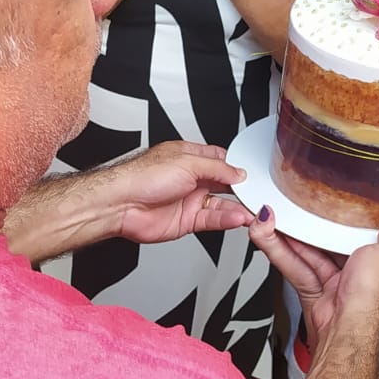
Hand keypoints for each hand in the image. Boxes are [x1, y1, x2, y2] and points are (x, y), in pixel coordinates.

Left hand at [107, 140, 254, 242]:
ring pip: (221, 204)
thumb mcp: (187, 162)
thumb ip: (216, 168)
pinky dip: (226, 220)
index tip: (253, 174)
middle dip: (241, 190)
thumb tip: (238, 172)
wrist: (121, 204)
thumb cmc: (142, 176)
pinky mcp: (187, 220)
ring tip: (251, 210)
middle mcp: (191, 179)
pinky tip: (237, 218)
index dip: (237, 167)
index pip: (221, 160)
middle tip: (257, 194)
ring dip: (237, 207)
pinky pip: (212, 220)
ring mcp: (189, 200)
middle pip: (224, 184)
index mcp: (189, 157)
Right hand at [250, 207, 378, 351]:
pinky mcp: (322, 293)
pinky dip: (283, 253)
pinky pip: (301, 268)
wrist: (348, 330)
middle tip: (311, 204)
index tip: (378, 205)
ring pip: (317, 255)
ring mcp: (347, 286)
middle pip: (350, 245)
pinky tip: (267, 236)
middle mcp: (376, 279)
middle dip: (327, 227)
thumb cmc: (376, 298)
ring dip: (294, 238)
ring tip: (274, 218)